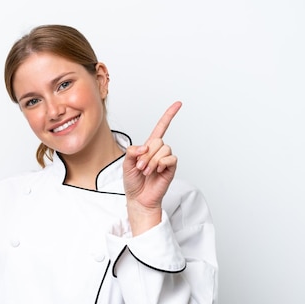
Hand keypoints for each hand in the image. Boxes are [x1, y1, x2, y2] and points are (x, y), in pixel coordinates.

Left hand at [123, 101, 181, 232]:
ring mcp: (166, 159)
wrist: (138, 198)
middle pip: (158, 141)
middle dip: (146, 155)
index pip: (161, 128)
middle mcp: (159, 151)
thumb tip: (145, 146)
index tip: (178, 104)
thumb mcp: (126, 164)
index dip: (169, 116)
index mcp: (148, 147)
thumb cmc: (133, 182)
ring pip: (164, 149)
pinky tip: (157, 170)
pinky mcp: (171, 168)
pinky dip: (161, 163)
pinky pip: (170, 158)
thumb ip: (132, 151)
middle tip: (140, 167)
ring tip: (147, 171)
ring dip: (152, 161)